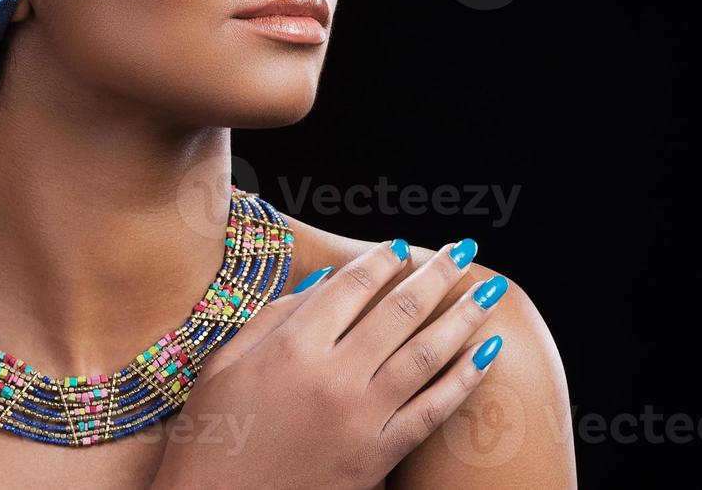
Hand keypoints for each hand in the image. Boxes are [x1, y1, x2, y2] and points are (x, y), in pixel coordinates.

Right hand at [150, 238, 507, 489]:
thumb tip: (327, 280)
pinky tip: (485, 354)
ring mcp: (360, 418)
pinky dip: (463, 380)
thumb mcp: (225, 363)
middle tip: (464, 250)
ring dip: (462, 317)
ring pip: (425, 355)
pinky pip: (431, 412)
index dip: (382, 260)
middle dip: (438, 274)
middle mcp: (333, 376)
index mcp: (292, 346)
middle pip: (400, 311)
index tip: (402, 245)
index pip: (352, 287)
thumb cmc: (213, 435)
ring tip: (488, 291)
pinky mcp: (377, 457)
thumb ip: (275, 315)